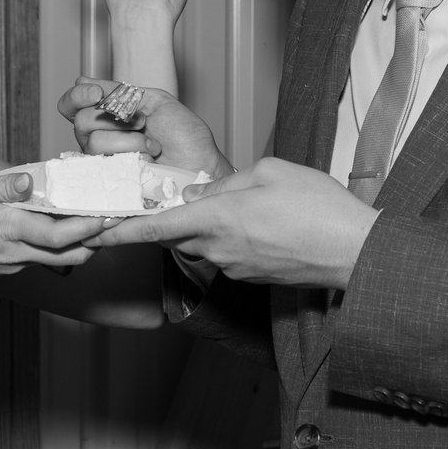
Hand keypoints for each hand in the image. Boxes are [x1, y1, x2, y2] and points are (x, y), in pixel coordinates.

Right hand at [0, 171, 105, 325]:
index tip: (108, 214)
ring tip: (91, 218)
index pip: (59, 234)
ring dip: (78, 243)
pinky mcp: (4, 269)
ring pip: (57, 259)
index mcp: (6, 229)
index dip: (89, 227)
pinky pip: (38, 258)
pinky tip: (54, 225)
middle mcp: (15, 252)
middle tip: (113, 219)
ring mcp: (11, 265)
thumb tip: (30, 179)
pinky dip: (54, 245)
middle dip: (96, 240)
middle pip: (70, 254)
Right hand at [57, 80, 230, 177]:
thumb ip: (118, 91)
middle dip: (115, 117)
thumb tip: (82, 80)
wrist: (200, 165)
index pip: (72, 104)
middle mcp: (99, 139)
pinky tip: (148, 160)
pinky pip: (104, 163)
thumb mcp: (153, 101)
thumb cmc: (183, 136)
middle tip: (142, 122)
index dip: (78, 96)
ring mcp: (103, 162)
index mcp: (107, 118)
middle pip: (81, 120)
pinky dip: (132, 154)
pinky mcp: (110, 182)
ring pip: (94, 141)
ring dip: (130, 139)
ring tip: (152, 146)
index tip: (97, 93)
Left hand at [89, 158, 376, 288]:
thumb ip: (225, 181)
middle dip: (166, 219)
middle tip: (164, 200)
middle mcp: (218, 248)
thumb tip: (198, 192)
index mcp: (217, 218)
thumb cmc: (319, 208)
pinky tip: (262, 222)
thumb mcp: (270, 172)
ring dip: (208, 224)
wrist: (356, 252)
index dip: (119, 231)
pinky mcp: (251, 276)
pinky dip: (232, 236)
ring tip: (245, 205)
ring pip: (203, 241)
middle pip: (176, 234)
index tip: (92, 232)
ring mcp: (235, 267)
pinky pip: (227, 252)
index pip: (154, 228)